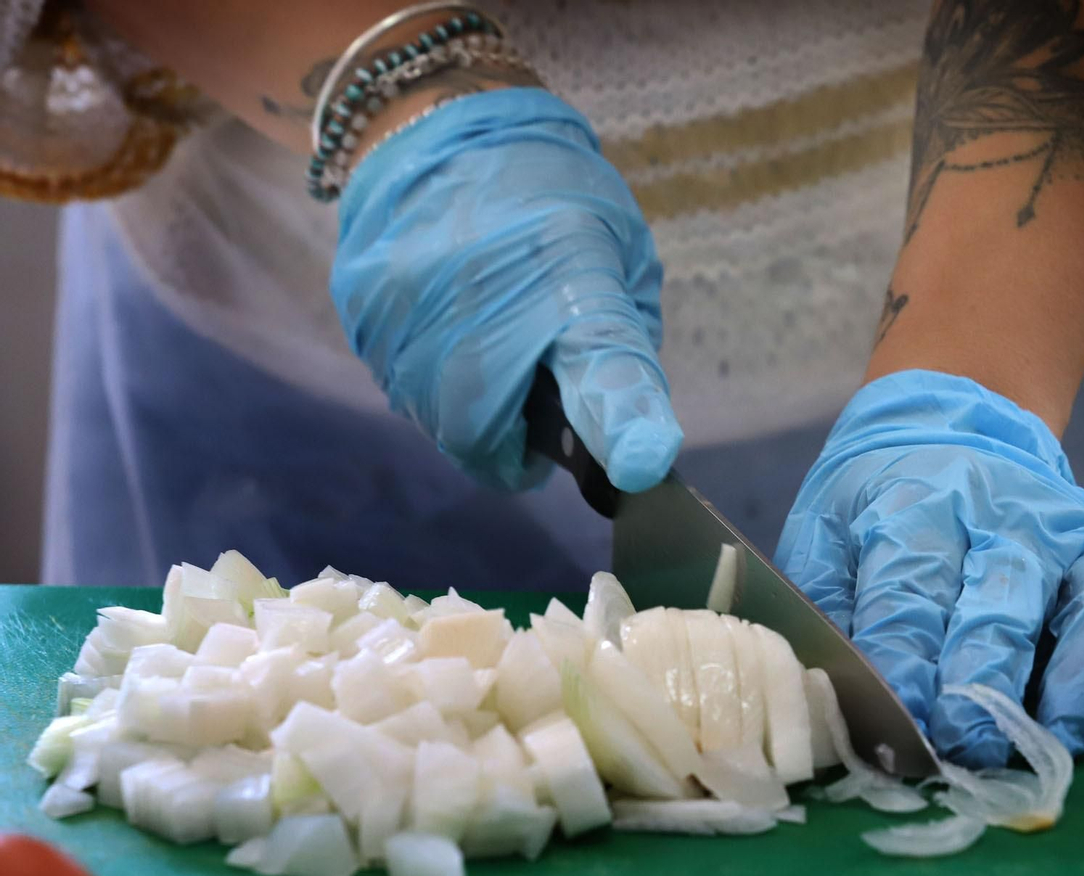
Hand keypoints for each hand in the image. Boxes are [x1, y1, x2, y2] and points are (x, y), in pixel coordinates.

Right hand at [330, 88, 681, 491]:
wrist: (435, 121)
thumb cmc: (548, 190)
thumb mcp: (614, 247)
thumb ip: (622, 342)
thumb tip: (623, 435)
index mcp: (570, 278)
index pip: (605, 370)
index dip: (622, 425)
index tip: (639, 466)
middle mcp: (479, 311)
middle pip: (487, 440)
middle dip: (517, 435)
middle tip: (535, 385)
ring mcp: (407, 322)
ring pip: (441, 421)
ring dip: (473, 408)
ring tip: (490, 339)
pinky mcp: (364, 321)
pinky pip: (405, 386)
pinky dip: (434, 376)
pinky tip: (450, 321)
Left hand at [776, 370, 1083, 766]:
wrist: (961, 424)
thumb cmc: (881, 499)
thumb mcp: (827, 530)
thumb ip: (823, 610)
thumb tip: (825, 701)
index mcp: (919, 504)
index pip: (913, 588)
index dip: (906, 661)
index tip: (899, 727)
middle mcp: (1008, 516)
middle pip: (1006, 600)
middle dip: (988, 680)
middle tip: (970, 748)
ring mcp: (1077, 538)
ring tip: (1061, 744)